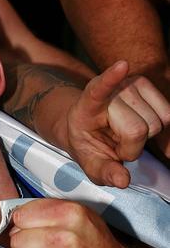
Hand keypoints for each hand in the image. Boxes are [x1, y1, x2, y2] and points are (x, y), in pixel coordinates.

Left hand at [65, 61, 169, 187]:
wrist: (90, 124)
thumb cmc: (89, 142)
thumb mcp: (89, 161)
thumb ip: (104, 172)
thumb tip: (122, 181)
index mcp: (87, 106)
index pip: (98, 90)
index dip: (110, 79)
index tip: (122, 65)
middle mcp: (111, 90)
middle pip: (138, 130)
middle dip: (131, 148)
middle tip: (115, 144)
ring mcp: (131, 84)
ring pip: (157, 123)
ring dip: (145, 138)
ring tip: (125, 134)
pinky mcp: (148, 85)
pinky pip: (169, 115)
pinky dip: (159, 128)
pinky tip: (140, 124)